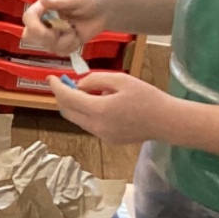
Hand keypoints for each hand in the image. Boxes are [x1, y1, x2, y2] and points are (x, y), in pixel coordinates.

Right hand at [22, 0, 106, 54]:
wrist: (103, 11)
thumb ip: (60, 0)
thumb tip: (44, 1)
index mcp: (43, 7)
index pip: (28, 18)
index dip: (34, 27)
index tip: (48, 31)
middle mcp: (44, 21)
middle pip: (29, 36)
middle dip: (46, 38)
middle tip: (64, 31)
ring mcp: (51, 34)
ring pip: (47, 46)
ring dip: (64, 41)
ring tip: (75, 30)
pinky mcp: (60, 44)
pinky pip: (59, 51)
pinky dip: (71, 46)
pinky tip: (77, 36)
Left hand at [49, 72, 177, 143]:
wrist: (167, 121)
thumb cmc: (147, 97)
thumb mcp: (121, 80)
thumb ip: (95, 80)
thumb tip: (79, 85)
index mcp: (99, 110)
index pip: (67, 98)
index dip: (56, 87)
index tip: (51, 77)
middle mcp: (96, 126)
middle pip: (67, 112)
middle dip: (63, 97)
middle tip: (66, 83)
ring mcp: (101, 135)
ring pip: (77, 119)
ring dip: (75, 105)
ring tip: (88, 91)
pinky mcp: (108, 140)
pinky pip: (89, 125)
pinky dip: (87, 113)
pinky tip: (100, 103)